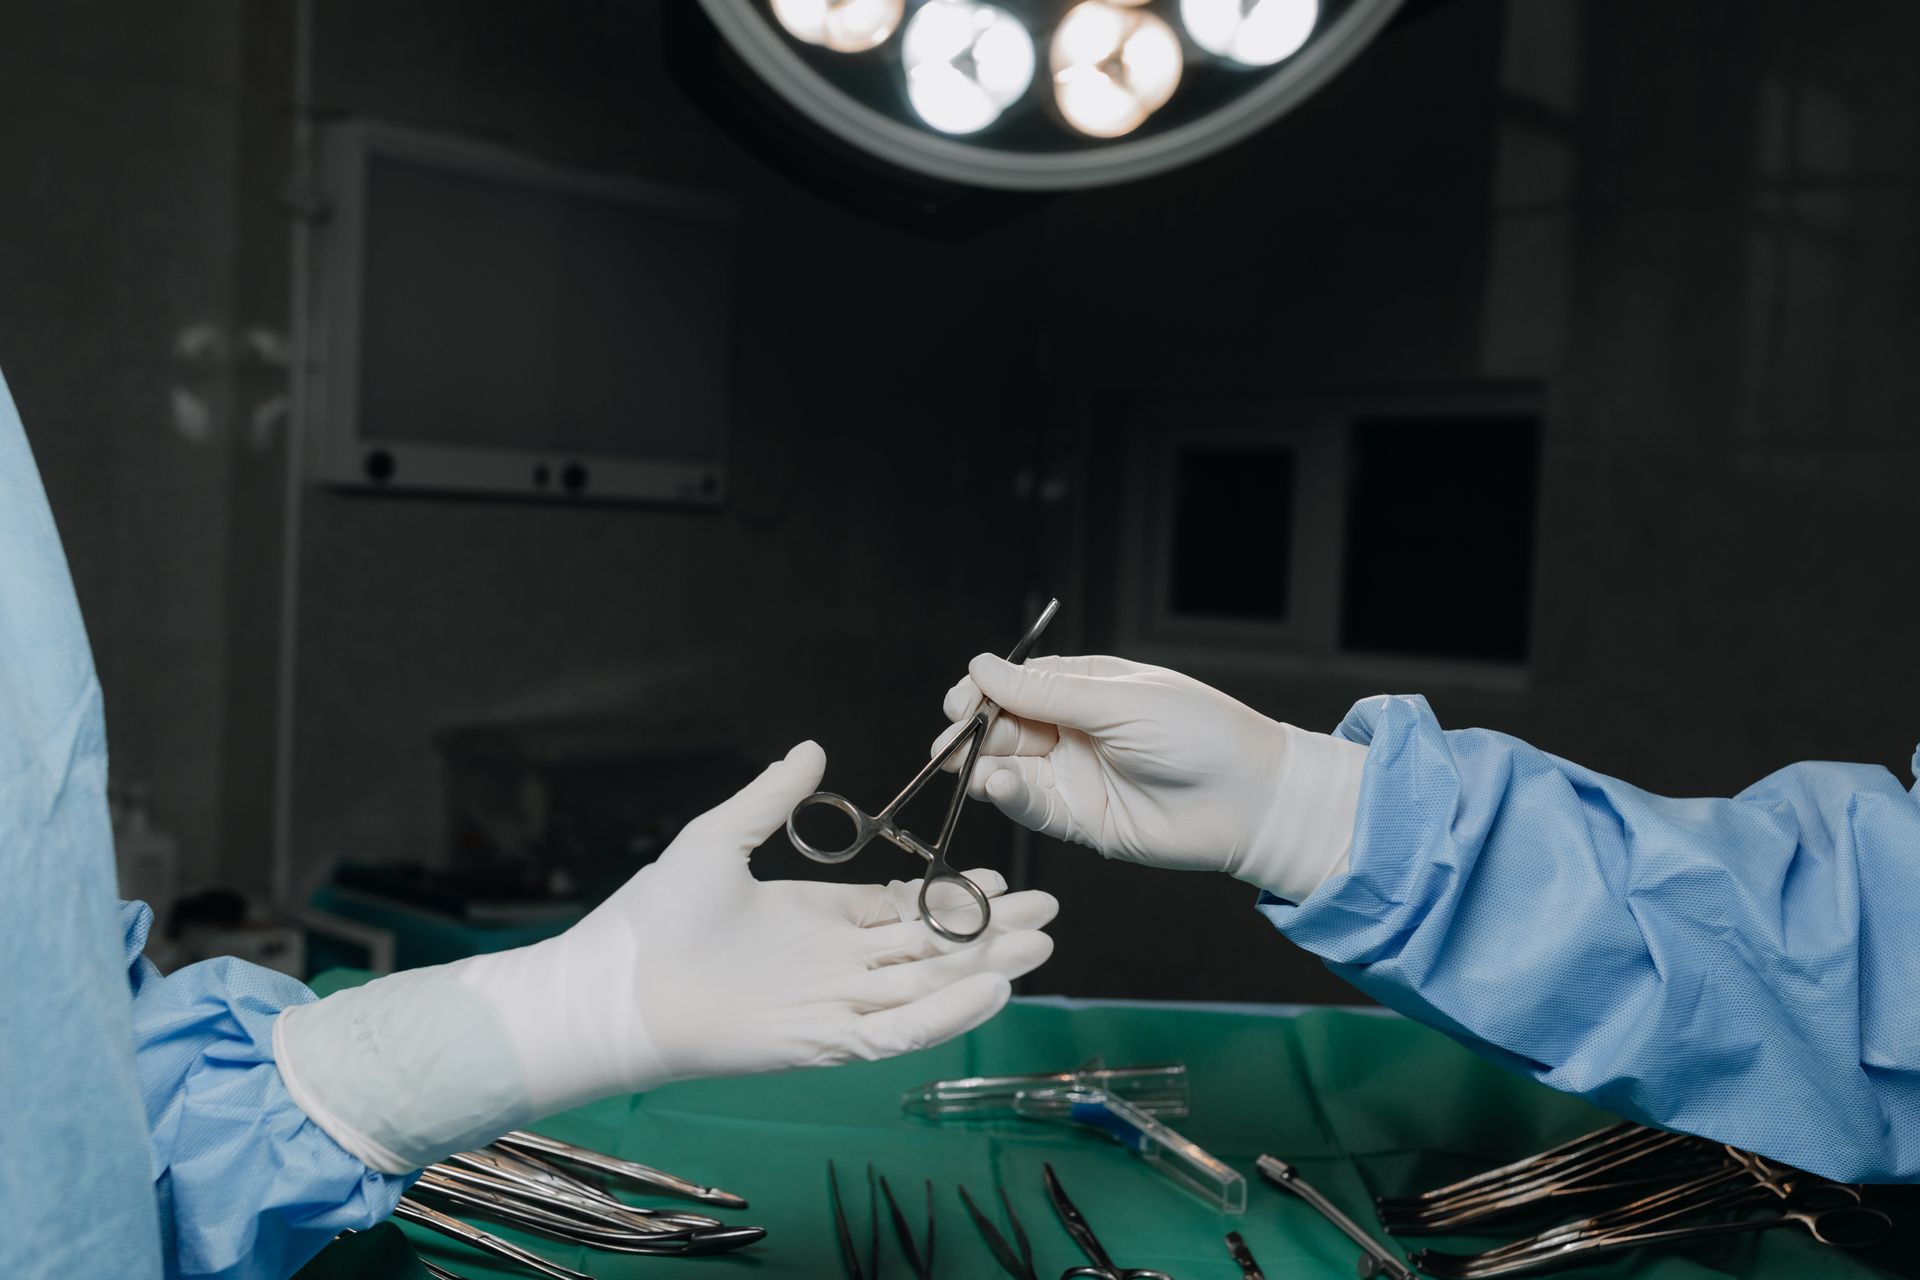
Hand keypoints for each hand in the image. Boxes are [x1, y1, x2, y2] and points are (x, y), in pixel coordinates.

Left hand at [275, 742, 1056, 1172]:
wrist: (615, 984)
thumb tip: (811, 748)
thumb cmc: (654, 915)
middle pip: (929, 949)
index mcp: (815, 917)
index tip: (997, 877)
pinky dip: (946, 1014)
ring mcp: (831, 1004)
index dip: (951, 896)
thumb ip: (771, 797)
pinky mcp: (822, 1043)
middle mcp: (833, 963)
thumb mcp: (719, 837)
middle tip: (1046, 911)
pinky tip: (991, 987)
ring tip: (1040, 944)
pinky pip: (897, 1031)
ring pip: (926, 987)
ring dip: (983, 966)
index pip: (902, 909)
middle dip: (988, 930)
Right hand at [935, 654, 1365, 894]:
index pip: (1016, 683)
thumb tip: (982, 666)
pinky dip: (1007, 796)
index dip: (983, 690)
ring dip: (980, 765)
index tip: (960, 700)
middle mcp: (1074, 730)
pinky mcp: (1080, 821)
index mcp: (1086, 689)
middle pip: (1003, 726)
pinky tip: (996, 785)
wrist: (1251, 801)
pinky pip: (1031, 807)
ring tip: (966, 766)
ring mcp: (1075, 776)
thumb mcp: (1120, 701)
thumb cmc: (1202, 736)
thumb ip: (1047, 693)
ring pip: (1008, 767)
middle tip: (948, 740)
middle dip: (970, 731)